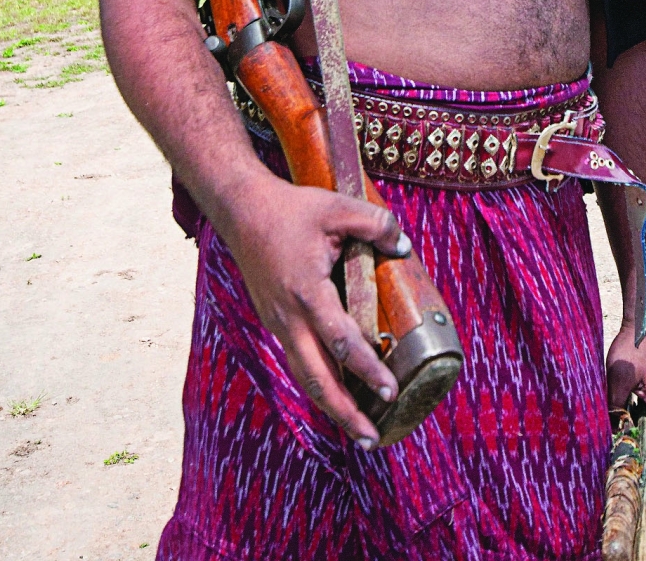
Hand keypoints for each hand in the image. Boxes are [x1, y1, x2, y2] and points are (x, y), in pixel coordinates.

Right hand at [228, 176, 409, 448]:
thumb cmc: (290, 209)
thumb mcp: (337, 207)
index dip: (367, 369)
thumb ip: (375, 224)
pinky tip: (336, 389)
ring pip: (304, 374)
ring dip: (330, 404)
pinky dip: (318, 381)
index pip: (341, 341)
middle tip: (372, 438)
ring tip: (358, 428)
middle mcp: (289, 317)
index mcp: (307, 292)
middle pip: (316, 378)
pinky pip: (298, 359)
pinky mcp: (274, 320)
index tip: (390, 390)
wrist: (242, 209)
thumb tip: (404, 247)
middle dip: (344, 412)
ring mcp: (278, 322)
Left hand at [606, 319, 645, 466]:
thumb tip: (608, 435)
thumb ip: (614, 409)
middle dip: (639, 448)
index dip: (644, 462)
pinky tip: (625, 411)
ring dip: (640, 433)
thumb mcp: (619, 377)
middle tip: (613, 447)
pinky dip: (644, 420)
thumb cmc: (636, 345)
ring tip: (617, 428)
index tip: (621, 463)